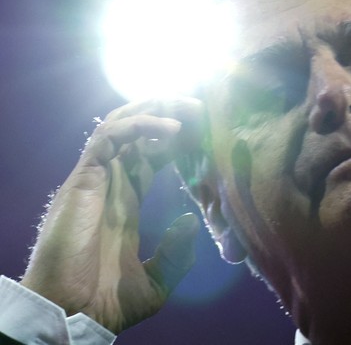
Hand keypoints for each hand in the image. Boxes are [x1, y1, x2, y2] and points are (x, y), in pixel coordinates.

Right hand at [20, 97, 204, 333]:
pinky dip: (142, 124)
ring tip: (192, 108)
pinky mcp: (86, 177)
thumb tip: (191, 221)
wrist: (73, 315)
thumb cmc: (106, 302)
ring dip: (158, 109)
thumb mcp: (156, 282)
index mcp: (127, 202)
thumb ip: (176, 253)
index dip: (177, 140)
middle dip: (169, 114)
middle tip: (204, 109)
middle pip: (139, 132)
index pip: (151, 155)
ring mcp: (98, 178)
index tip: (206, 133)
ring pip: (123, 123)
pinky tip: (173, 129)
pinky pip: (111, 135)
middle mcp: (112, 183)